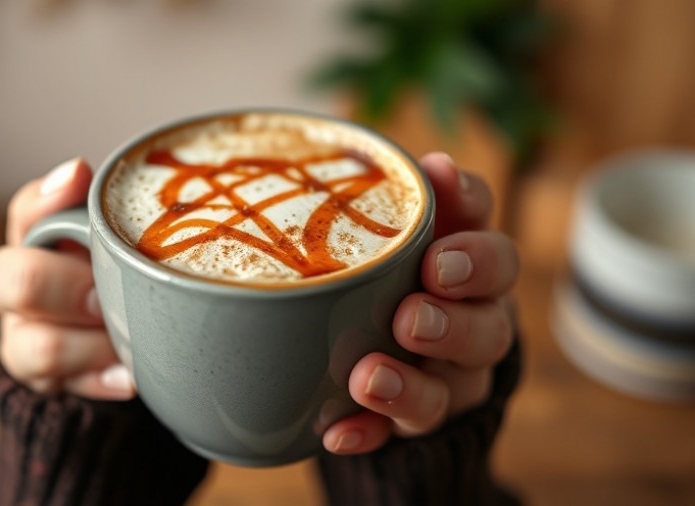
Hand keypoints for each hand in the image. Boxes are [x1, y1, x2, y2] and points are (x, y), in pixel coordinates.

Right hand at [0, 158, 136, 399]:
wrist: (102, 343)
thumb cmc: (114, 275)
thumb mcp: (121, 239)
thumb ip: (115, 210)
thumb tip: (93, 172)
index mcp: (37, 239)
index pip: (29, 210)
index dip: (48, 199)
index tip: (79, 182)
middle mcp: (17, 285)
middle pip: (14, 281)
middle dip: (65, 288)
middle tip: (106, 296)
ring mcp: (24, 337)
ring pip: (34, 346)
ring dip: (88, 346)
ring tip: (128, 344)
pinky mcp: (43, 383)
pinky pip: (63, 388)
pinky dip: (101, 380)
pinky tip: (131, 376)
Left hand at [322, 152, 518, 453]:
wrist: (391, 347)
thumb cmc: (383, 268)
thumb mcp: (386, 230)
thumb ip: (395, 199)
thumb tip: (409, 153)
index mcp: (466, 266)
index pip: (488, 243)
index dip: (471, 228)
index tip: (437, 221)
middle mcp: (474, 320)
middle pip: (491, 326)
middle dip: (455, 322)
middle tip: (412, 316)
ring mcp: (451, 376)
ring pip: (456, 387)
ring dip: (413, 385)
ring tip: (369, 377)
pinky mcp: (418, 419)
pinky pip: (401, 435)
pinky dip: (369, 432)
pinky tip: (334, 432)